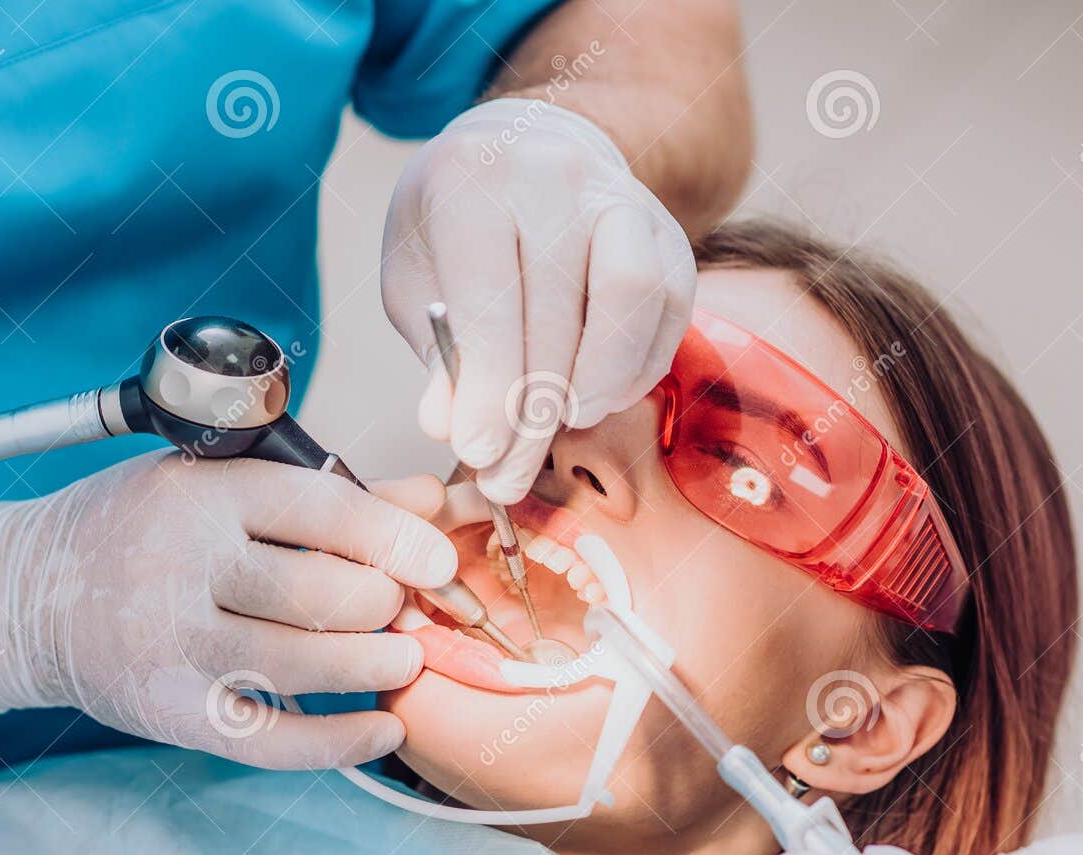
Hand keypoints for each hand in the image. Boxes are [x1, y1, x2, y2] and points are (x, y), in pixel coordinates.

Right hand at [0, 454, 456, 769]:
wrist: (25, 597)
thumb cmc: (134, 530)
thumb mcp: (217, 486)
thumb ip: (326, 493)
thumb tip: (428, 502)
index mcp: (199, 497)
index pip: (320, 511)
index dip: (395, 538)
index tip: (438, 560)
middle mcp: (180, 569)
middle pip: (320, 595)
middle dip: (386, 606)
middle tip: (409, 610)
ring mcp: (170, 647)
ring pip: (304, 667)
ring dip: (375, 668)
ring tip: (404, 658)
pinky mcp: (168, 712)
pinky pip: (270, 740)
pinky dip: (337, 742)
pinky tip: (382, 730)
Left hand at [381, 98, 695, 502]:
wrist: (522, 151)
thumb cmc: (454, 227)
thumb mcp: (414, 280)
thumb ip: (436, 352)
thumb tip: (447, 425)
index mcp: (473, 181)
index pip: (490, 300)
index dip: (487, 389)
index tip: (478, 454)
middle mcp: (553, 175)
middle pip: (557, 313)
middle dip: (533, 413)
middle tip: (510, 475)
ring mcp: (619, 195)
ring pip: (630, 296)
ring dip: (598, 379)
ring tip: (563, 421)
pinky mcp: (666, 228)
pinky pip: (668, 306)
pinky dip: (637, 366)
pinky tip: (598, 395)